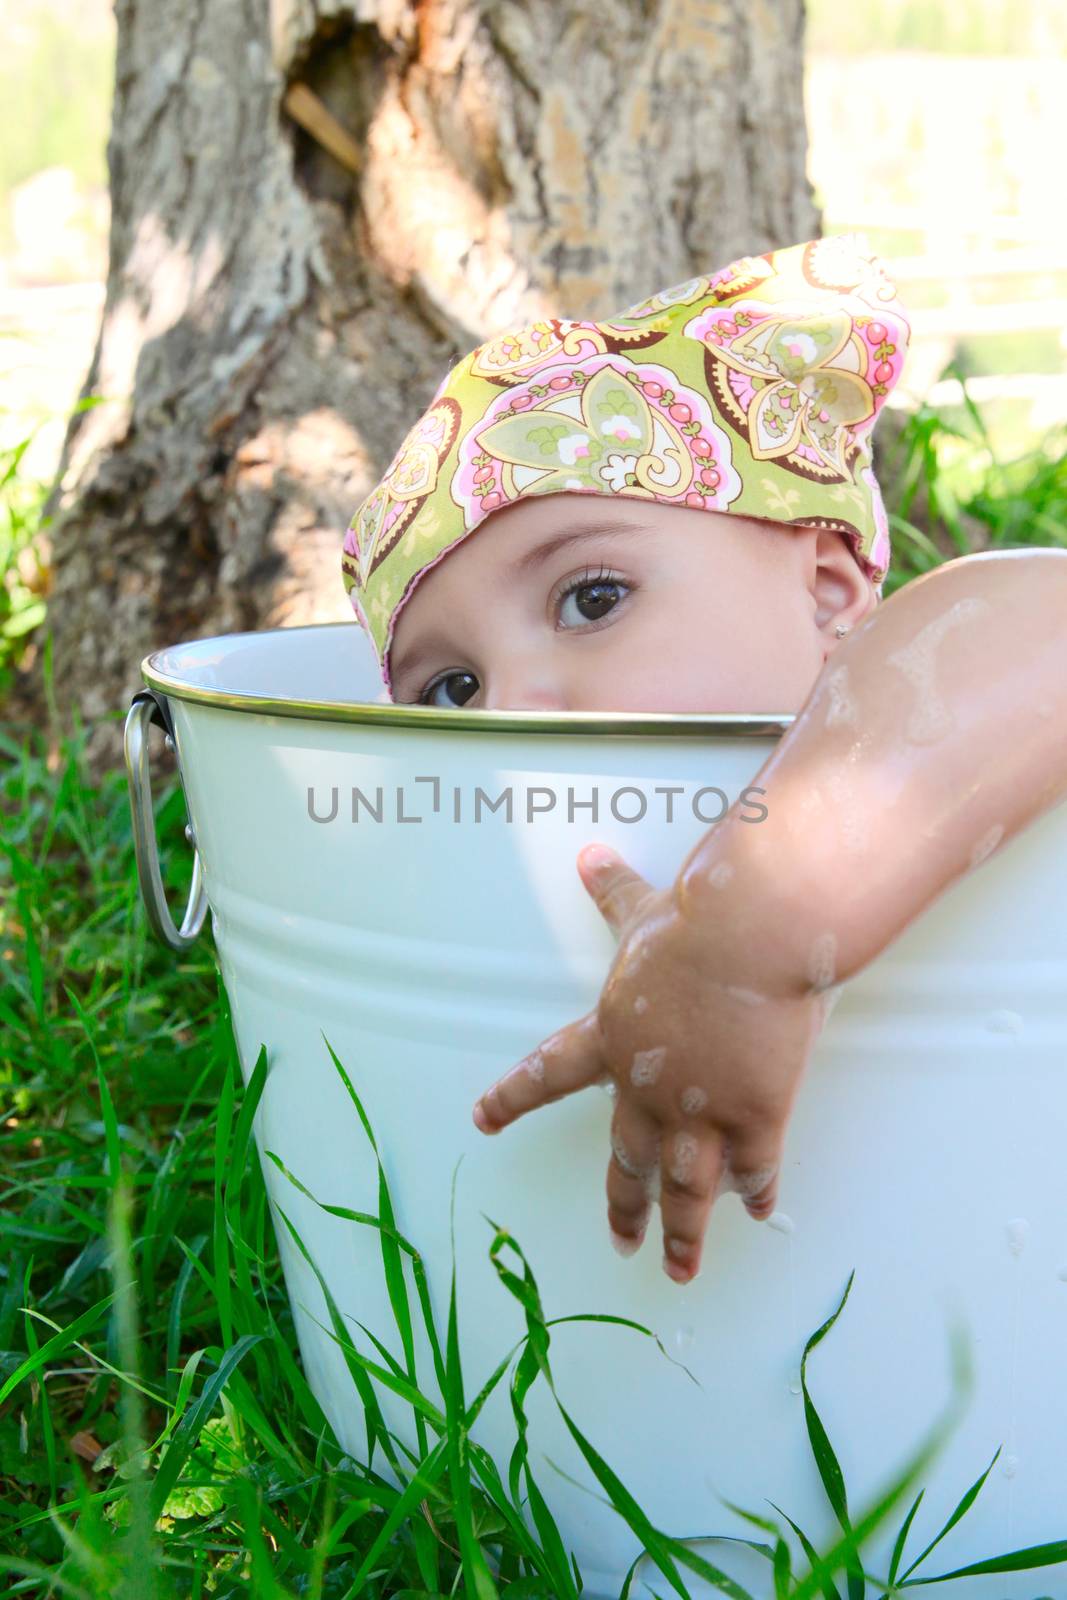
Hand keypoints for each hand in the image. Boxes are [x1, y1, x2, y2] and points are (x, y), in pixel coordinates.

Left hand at [471, 841, 831, 1284]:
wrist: (752, 938)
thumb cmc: (697, 923)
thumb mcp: (645, 907)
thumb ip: (614, 891)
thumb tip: (588, 854)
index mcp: (611, 1036)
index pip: (548, 1072)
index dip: (514, 1097)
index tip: (483, 1118)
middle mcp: (645, 1085)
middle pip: (625, 1157)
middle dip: (622, 1203)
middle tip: (619, 1238)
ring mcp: (699, 1108)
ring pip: (682, 1186)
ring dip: (679, 1231)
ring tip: (674, 1267)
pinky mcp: (754, 1116)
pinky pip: (751, 1169)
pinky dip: (754, 1193)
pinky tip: (757, 1212)